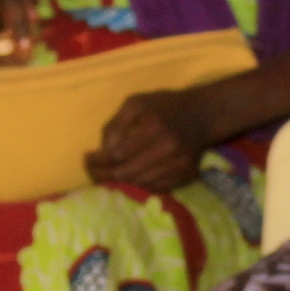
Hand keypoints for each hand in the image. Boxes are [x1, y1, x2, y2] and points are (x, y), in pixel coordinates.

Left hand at [86, 88, 211, 193]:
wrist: (202, 115)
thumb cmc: (164, 106)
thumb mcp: (137, 102)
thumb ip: (116, 123)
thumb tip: (104, 150)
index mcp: (154, 126)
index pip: (117, 154)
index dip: (98, 160)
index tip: (87, 158)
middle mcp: (168, 147)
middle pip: (126, 173)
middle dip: (103, 175)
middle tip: (92, 172)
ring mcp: (178, 164)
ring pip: (139, 184)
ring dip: (119, 183)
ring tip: (106, 176)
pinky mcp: (186, 175)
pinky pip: (155, 188)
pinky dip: (138, 186)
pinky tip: (128, 178)